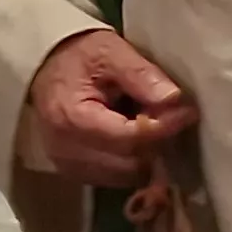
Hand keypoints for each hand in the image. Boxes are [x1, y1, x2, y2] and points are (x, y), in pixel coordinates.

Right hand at [26, 31, 196, 189]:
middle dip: (157, 143)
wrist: (45, 67)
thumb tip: (173, 98)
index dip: (164, 127)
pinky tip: (136, 138)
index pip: (129, 138)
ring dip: (146, 156)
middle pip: (129, 163)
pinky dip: (131, 163)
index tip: (187, 112)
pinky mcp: (72, 171)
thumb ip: (141, 75)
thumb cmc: (80, 57)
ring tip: (153, 125)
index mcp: (73, 118)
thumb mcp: (111, 52)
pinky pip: (112, 179)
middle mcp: (65, 149)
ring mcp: (66, 165)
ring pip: (124, 177)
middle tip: (172, 117)